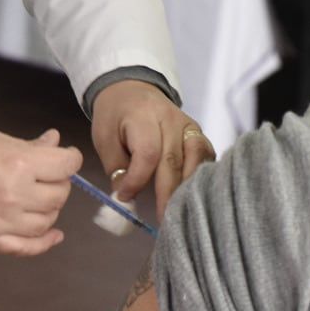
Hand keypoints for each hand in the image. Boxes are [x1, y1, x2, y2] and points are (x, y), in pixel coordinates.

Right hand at [0, 125, 81, 256]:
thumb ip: (30, 146)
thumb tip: (56, 142)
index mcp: (19, 164)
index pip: (66, 166)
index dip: (71, 159)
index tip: (66, 157)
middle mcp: (15, 196)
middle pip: (59, 195)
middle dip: (59, 182)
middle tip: (47, 175)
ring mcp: (2, 221)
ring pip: (47, 221)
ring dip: (50, 208)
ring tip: (40, 197)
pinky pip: (26, 247)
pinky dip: (44, 243)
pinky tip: (54, 235)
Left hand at [91, 81, 215, 220]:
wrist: (131, 89)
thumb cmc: (115, 117)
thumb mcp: (104, 137)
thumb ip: (116, 167)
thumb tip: (128, 199)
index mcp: (143, 116)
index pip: (147, 153)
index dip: (137, 179)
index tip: (124, 197)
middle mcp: (172, 119)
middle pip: (174, 161)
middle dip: (167, 195)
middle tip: (163, 222)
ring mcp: (189, 126)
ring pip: (196, 159)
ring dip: (188, 188)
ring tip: (180, 212)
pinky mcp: (198, 133)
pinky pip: (205, 156)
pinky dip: (201, 177)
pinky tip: (193, 195)